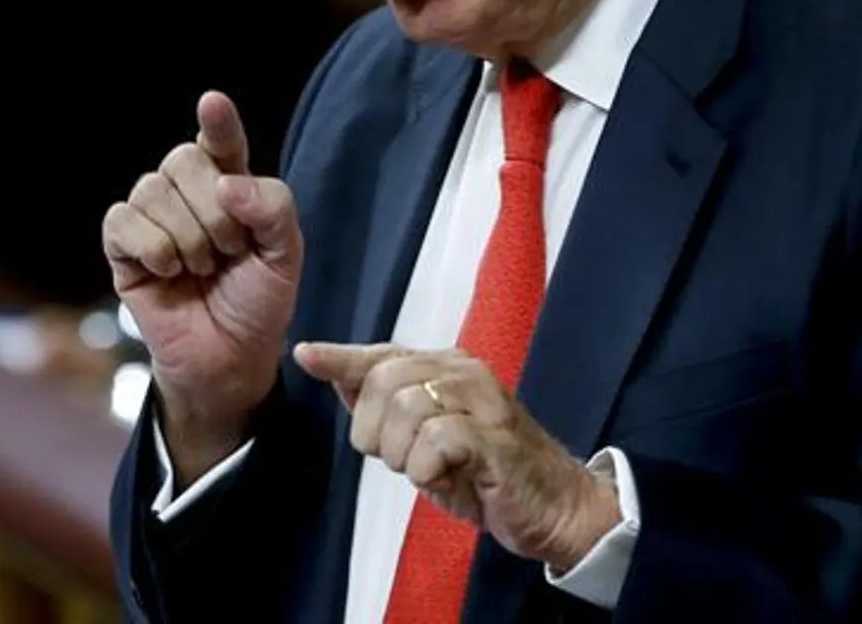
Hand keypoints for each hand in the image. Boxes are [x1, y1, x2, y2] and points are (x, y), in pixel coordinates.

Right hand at [103, 92, 303, 473]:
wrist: (229, 359)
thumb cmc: (257, 304)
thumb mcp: (285, 255)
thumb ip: (272, 208)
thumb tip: (224, 184)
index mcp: (229, 183)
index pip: (220, 140)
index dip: (217, 121)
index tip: (212, 102)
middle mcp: (185, 191)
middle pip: (185, 159)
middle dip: (214, 213)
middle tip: (229, 252)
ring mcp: (151, 215)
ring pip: (153, 188)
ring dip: (187, 237)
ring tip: (201, 268)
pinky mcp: (121, 245)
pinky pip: (123, 220)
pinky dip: (153, 248)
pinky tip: (168, 272)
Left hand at [294, 342, 620, 570]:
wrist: (555, 506)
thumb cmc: (486, 473)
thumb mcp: (426, 439)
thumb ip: (387, 408)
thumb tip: (336, 376)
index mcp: (445, 368)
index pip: (382, 355)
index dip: (341, 358)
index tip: (305, 354)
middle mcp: (463, 373)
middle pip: (383, 382)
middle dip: (375, 432)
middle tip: (402, 460)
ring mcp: (483, 401)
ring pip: (406, 410)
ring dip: (404, 456)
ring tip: (431, 472)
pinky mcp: (494, 437)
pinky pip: (435, 441)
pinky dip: (428, 470)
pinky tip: (447, 479)